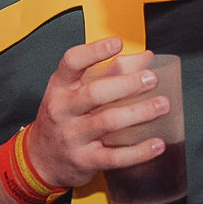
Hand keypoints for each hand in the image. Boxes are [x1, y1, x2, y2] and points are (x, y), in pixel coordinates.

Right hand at [21, 38, 172, 191]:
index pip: (71, 63)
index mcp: (59, 88)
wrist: (40, 159)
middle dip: (127, 84)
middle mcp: (62, 110)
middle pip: (95, 93)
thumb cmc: (63, 119)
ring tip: (161, 105)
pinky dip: (139, 152)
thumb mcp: (74, 92)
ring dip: (139, 113)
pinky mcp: (85, 160)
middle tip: (151, 79)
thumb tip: (145, 58)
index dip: (94, 51)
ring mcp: (72, 137)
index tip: (117, 43)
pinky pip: (114, 157)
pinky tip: (157, 144)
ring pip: (108, 122)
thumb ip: (108, 73)